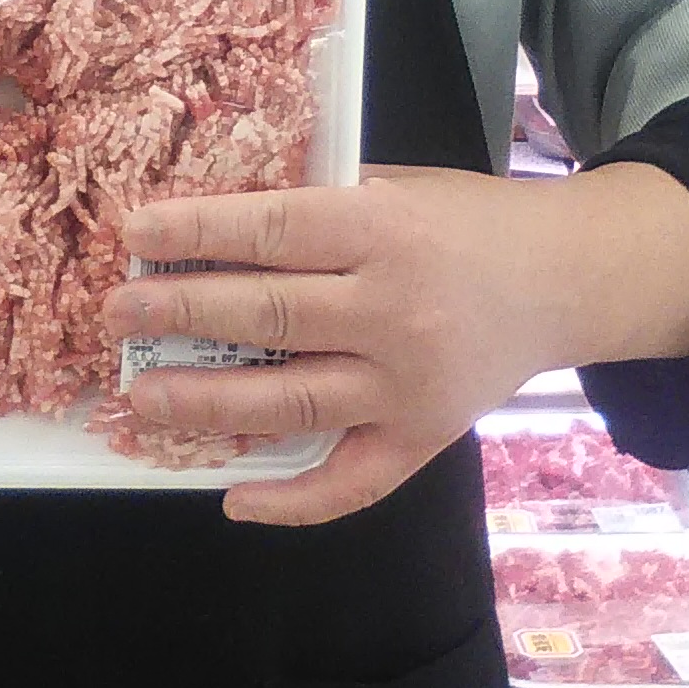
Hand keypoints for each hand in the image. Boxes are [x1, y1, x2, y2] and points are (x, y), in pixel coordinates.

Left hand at [107, 161, 688, 527]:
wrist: (569, 279)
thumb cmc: (470, 222)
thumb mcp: (398, 187)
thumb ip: (320, 206)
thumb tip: (214, 224)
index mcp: (385, 230)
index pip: (272, 231)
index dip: (197, 234)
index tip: (136, 236)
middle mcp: (394, 310)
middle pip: (267, 316)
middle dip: (180, 316)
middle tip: (119, 317)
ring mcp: (408, 384)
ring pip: (289, 403)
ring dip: (206, 405)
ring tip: (143, 398)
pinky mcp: (423, 438)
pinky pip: (351, 484)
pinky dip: (291, 501)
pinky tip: (234, 498)